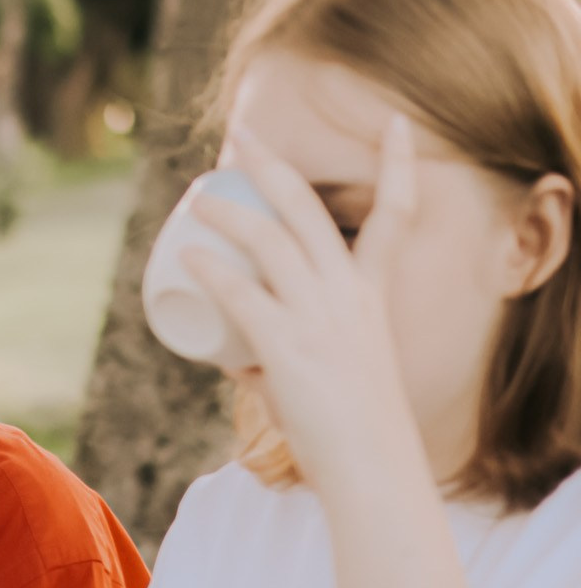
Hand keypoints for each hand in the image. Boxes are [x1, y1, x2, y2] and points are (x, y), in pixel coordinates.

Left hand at [184, 116, 425, 494]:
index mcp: (373, 293)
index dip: (401, 164)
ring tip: (198, 198)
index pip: (396, 215)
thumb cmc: (349, 426)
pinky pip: (242, 296)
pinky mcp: (288, 347)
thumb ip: (276, 357)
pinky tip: (187, 254)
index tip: (400, 124)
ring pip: (270, 243)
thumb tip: (232, 356)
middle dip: (273, 166)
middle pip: (309, 211)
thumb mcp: (328, 370)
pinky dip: (211, 271)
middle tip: (242, 138)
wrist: (370, 463)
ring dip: (229, 213)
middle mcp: (349, 294)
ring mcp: (320, 317)